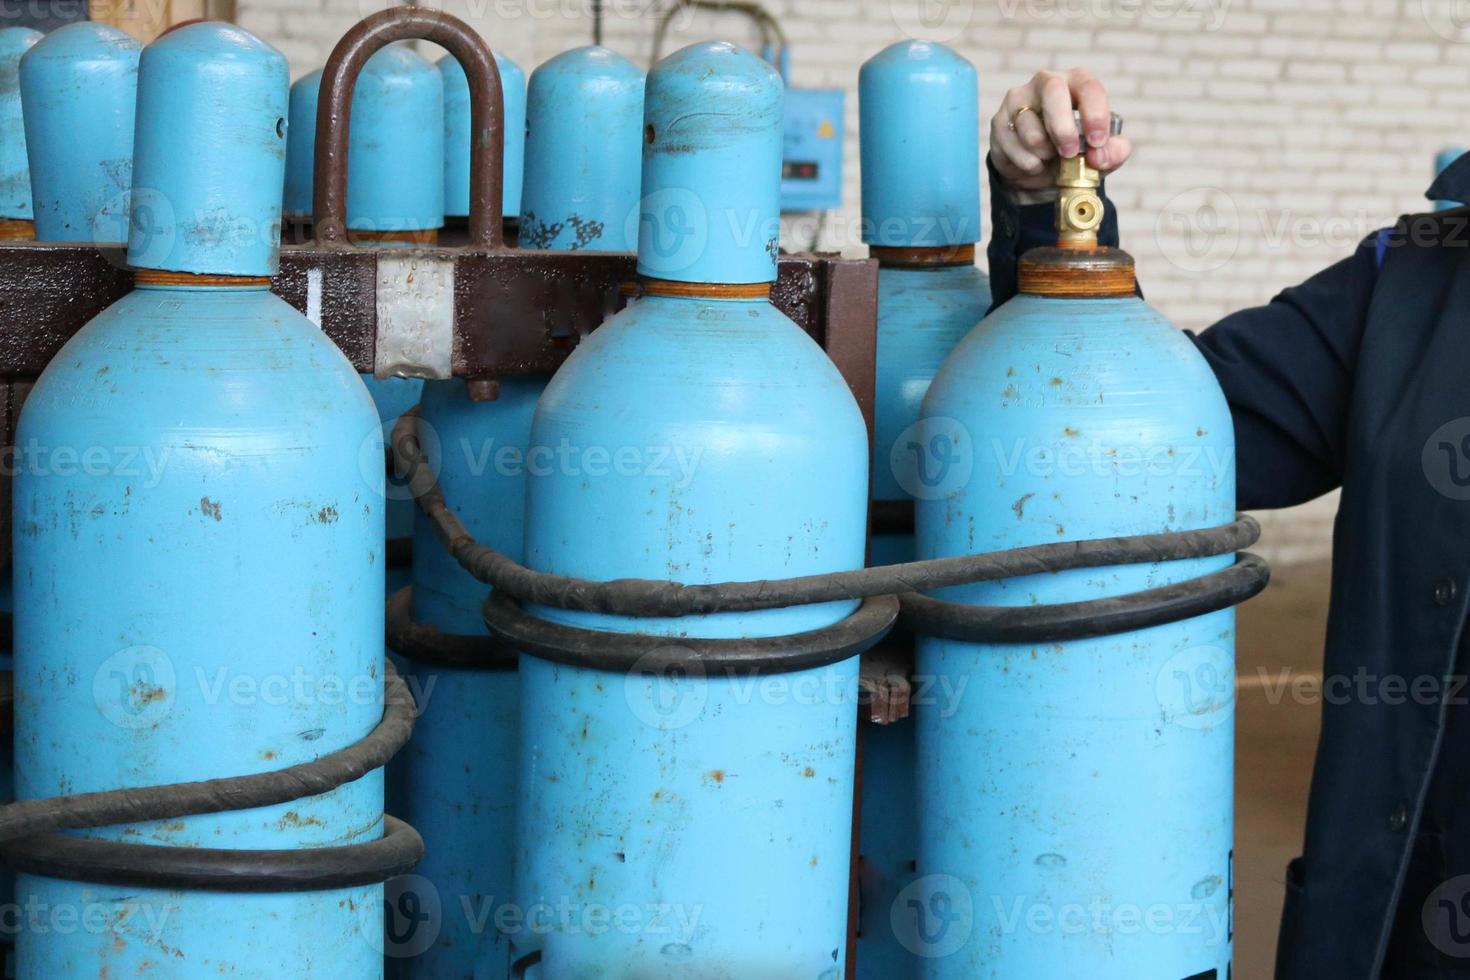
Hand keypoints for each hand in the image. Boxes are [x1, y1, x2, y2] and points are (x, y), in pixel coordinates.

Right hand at [990, 69, 1132, 204]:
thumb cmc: (1073, 152)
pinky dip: (1027, 163)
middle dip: (1063, 128)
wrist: (1037, 171)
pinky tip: (1033, 163)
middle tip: (1070, 154)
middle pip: (1053, 91)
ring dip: (1044, 153)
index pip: (1087, 86)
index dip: (1095, 114)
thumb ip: (1113, 152)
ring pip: (1030, 128)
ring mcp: (1018, 100)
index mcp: (1076, 82)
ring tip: (1049, 159)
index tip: (1097, 142)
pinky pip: (1012, 146)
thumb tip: (1100, 155)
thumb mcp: (1100, 154)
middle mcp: (1045, 82)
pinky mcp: (999, 120)